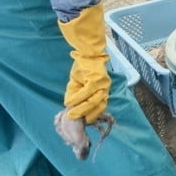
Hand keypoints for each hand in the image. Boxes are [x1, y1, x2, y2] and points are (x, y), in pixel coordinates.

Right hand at [59, 3, 110, 123]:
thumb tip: (70, 109)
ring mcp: (102, 85)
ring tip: (72, 115)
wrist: (87, 52)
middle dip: (86, 117)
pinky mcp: (97, 79)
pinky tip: (70, 103)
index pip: (99, 109)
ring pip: (93, 103)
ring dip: (81, 110)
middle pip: (98, 108)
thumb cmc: (83, 68)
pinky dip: (78, 98)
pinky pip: (87, 92)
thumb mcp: (78, 84)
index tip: (82, 123)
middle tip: (76, 123)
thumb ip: (76, 96)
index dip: (90, 117)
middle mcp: (105, 89)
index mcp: (102, 92)